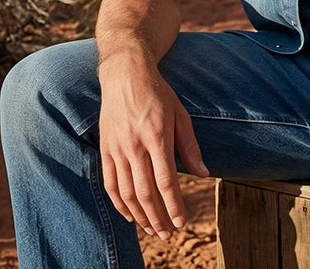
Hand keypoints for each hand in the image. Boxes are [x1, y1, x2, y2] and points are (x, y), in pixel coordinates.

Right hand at [98, 60, 208, 239]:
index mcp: (157, 136)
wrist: (125, 75)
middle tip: (168, 234)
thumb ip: (189, 146)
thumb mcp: (180, 114)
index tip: (182, 222)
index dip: (174, 205)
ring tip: (152, 229)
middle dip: (158, 218)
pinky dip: (119, 203)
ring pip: (127, 192)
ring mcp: (117, 149)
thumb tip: (204, 174)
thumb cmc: (158, 94)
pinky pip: (110, 183)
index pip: (166, 181)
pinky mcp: (105, 149)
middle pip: (146, 192)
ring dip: (140, 215)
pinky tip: (131, 215)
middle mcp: (135, 146)